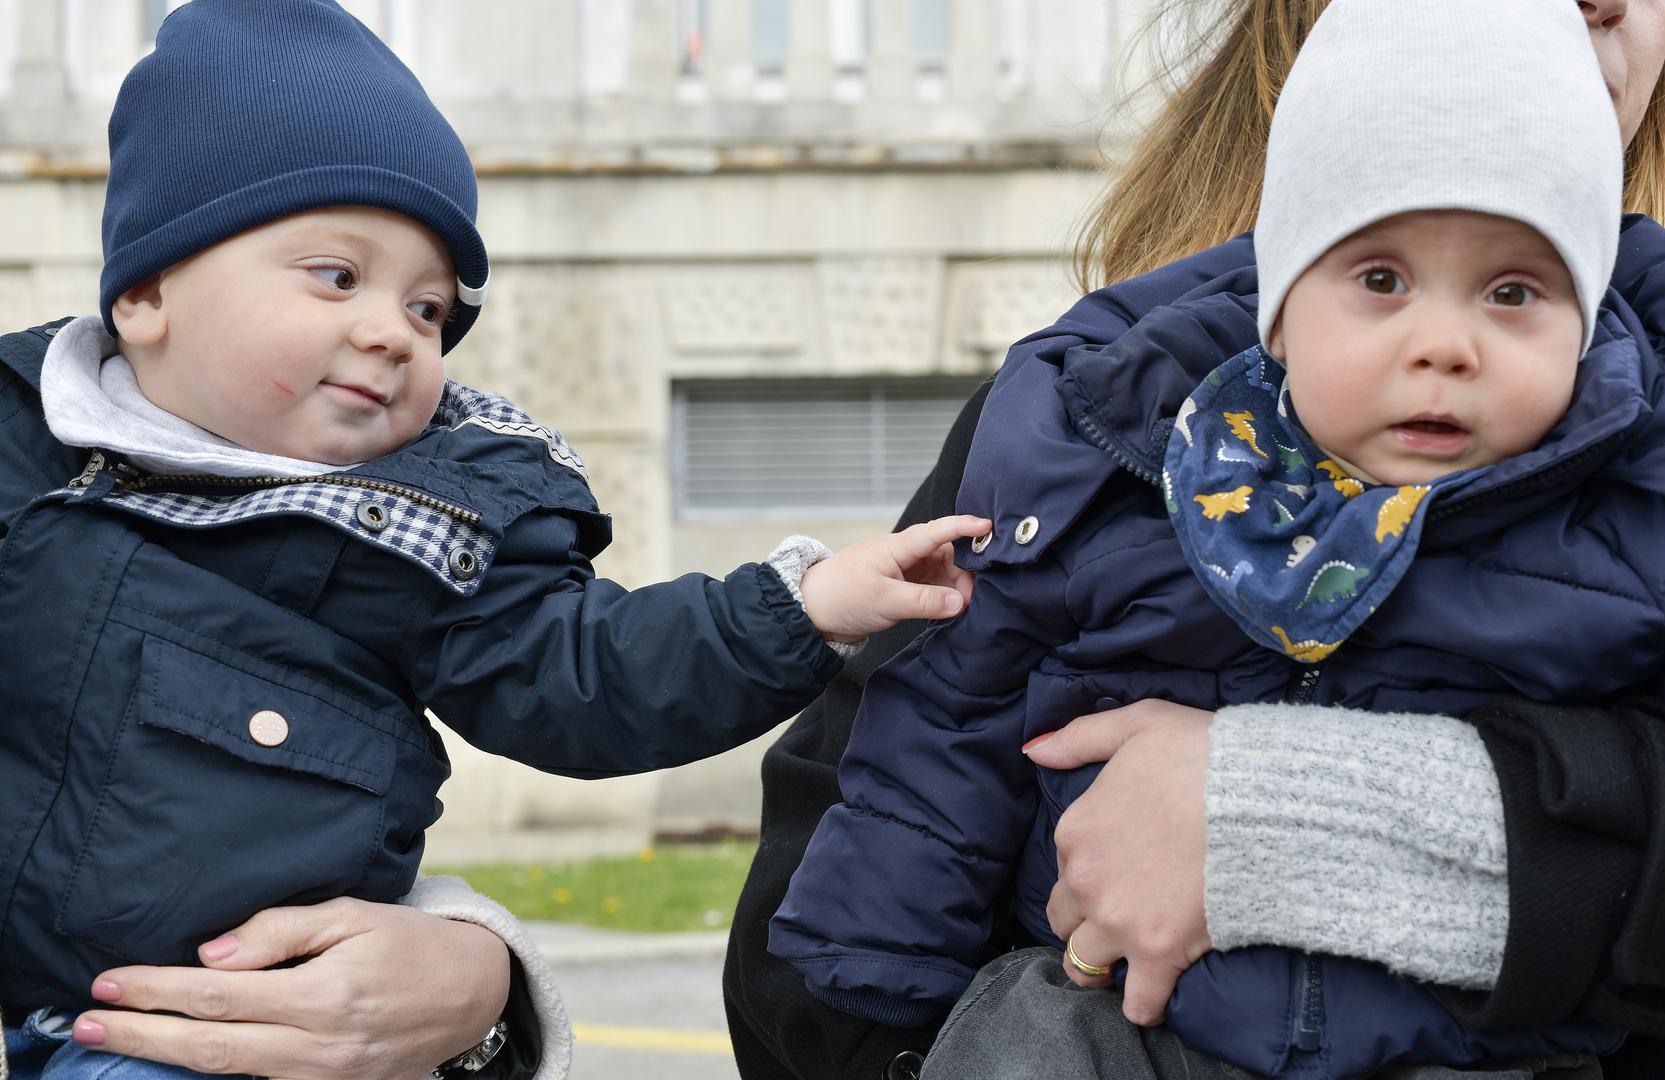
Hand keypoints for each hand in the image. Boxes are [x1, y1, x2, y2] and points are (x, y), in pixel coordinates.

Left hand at [71, 897, 509, 1078]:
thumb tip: (210, 955)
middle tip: (84, 1026)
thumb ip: (279, 931)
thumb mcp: (353, 914)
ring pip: (230, 1076)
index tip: (108, 984)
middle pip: (211, 1047)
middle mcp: (323, 1047)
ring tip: (119, 1041)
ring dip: (168, 1059)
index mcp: (327, 994)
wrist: (472, 993)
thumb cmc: (410, 943)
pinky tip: (185, 1059)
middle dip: (142, 1036)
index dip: (158, 991)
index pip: (220, 996)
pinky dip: (219, 1076)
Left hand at [799, 514, 989, 641]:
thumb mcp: (885, 601)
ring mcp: (902, 569)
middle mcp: (903, 553)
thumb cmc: (842, 597)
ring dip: (955, 585)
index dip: (964, 526)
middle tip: (977, 595)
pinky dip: (943, 595)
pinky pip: (931, 585)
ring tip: (965, 605)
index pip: (937, 530)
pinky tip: (952, 607)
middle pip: (945, 552)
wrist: (811, 611)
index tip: (989, 527)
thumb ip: (924, 601)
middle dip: (966, 569)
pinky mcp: (900, 586)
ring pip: (940, 570)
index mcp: (897, 547)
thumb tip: (961, 601)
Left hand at [1023, 699, 1214, 1025]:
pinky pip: (1138, 1003)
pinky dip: (1143, 1005)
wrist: (1259, 794)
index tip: (1120, 869)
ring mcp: (1119, 921)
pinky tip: (1153, 995)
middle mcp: (1085, 880)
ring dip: (1102, 966)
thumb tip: (1036, 750)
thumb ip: (1080, 737)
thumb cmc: (1201, 753)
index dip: (1089, 872)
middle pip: (1064, 921)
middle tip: (1121, 916)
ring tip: (1127, 960)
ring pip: (1085, 965)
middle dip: (1086, 921)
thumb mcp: (1136, 723)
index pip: (1063, 869)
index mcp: (1075, 831)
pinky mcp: (1160, 952)